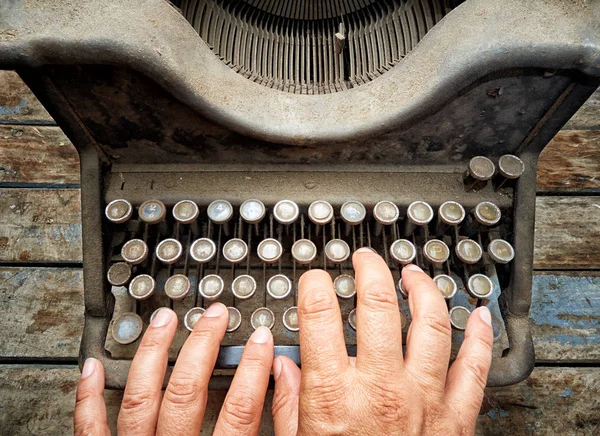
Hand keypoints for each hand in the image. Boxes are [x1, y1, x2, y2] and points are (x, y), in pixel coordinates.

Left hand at [74, 303, 273, 434]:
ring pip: (139, 400)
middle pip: (186, 394)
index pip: (238, 413)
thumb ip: (272, 434)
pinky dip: (88, 397)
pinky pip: (91, 429)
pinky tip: (90, 367)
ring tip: (163, 322)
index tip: (261, 339)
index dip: (253, 370)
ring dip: (153, 355)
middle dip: (202, 347)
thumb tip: (285, 400)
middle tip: (214, 315)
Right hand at [271, 248, 493, 434]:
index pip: (318, 315)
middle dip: (369, 270)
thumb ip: (285, 403)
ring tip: (412, 273)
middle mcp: (381, 388)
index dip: (314, 284)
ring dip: (423, 288)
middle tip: (364, 259)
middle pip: (378, 305)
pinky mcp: (454, 418)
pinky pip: (474, 368)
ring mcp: (422, 399)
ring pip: (431, 323)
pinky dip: (480, 336)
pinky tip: (478, 315)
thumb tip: (279, 365)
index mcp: (334, 394)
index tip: (314, 278)